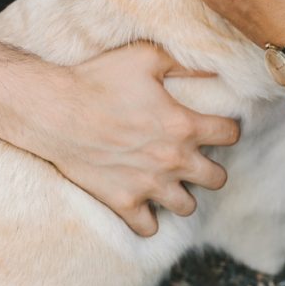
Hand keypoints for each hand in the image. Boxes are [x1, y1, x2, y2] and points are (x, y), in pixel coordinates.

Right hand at [4, 43, 239, 236]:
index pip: (230, 135)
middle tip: (195, 158)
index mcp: (183, 126)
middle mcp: (173, 160)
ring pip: (187, 207)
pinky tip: (144, 202)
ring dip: (182, 193)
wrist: (54, 112)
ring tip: (170, 180)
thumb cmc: (98, 80)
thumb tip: (214, 66)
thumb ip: (184, 62)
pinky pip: (149, 227)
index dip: (227, 128)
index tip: (217, 127)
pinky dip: (149, 218)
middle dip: (211, 168)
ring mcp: (149, 185)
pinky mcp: (123, 202)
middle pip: (217, 179)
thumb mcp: (145, 57)